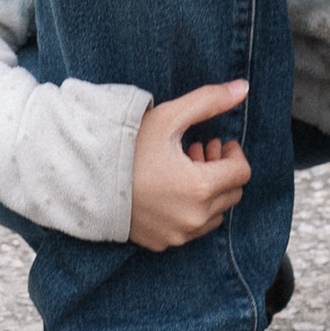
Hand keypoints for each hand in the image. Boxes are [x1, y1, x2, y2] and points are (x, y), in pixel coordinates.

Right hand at [129, 82, 252, 250]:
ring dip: (208, 191)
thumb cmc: (128, 146)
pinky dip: (191, 209)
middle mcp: (193, 217)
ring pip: (214, 214)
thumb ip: (209, 101)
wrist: (87, 178)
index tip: (215, 141)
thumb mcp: (169, 117)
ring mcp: (178, 235)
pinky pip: (192, 229)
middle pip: (232, 194)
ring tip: (183, 167)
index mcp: (199, 187)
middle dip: (221, 170)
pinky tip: (169, 188)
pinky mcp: (163, 243)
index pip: (242, 172)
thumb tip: (242, 88)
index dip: (233, 153)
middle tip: (198, 150)